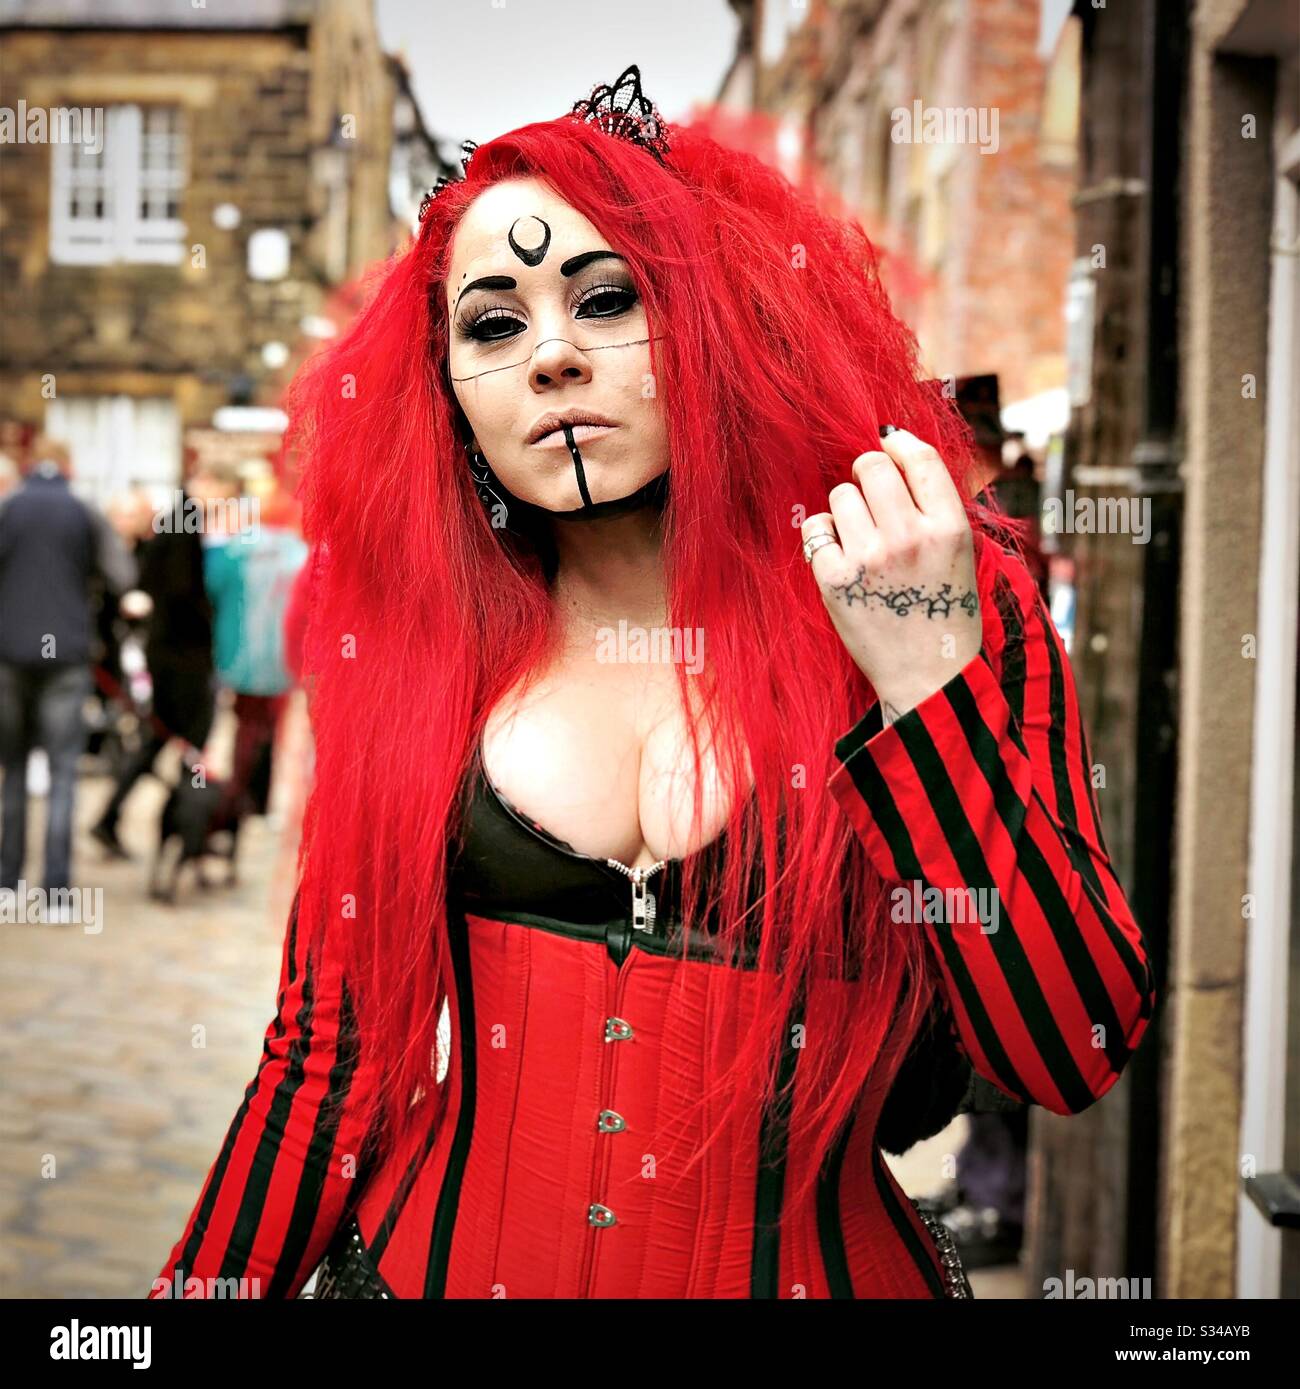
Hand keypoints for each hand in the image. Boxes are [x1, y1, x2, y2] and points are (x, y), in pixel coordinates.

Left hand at [800, 427, 981, 722]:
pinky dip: (823, 535)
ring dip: (847, 508)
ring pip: (841, 494)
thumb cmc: (944, 611)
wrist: (929, 677)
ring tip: (861, 537)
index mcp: (950, 527)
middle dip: (868, 473)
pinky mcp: (834, 580)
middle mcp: (910, 537)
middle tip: (872, 498)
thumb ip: (934, 505)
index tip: (889, 444)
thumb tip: (895, 447)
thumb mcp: (961, 553)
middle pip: (872, 466)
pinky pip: (815, 526)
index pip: (920, 458)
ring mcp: (870, 558)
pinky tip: (840, 554)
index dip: (899, 443)